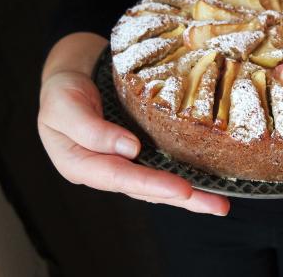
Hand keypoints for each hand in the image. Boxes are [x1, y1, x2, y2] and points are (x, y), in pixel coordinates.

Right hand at [38, 33, 229, 214]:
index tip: (182, 189)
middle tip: (216, 206)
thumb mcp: (64, 106)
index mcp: (81, 165)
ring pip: (157, 185)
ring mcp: (124, 163)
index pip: (120, 178)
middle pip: (146, 190)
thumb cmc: (63, 91)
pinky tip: (206, 182)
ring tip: (219, 204)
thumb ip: (90, 130)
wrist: (73, 76)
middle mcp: (106, 170)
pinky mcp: (138, 152)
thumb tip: (129, 149)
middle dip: (182, 199)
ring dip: (190, 195)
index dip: (151, 185)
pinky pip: (161, 167)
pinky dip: (183, 175)